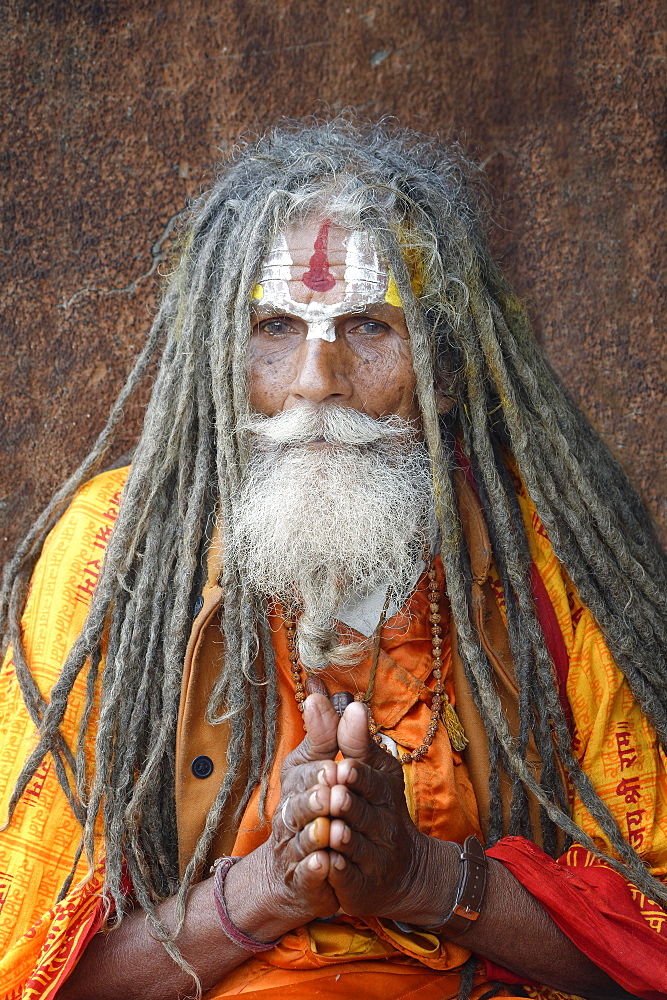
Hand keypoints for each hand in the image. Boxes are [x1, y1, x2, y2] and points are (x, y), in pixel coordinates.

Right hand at [225, 693, 344, 938]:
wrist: (298, 869)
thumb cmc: (316, 807)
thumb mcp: (322, 766)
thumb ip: (328, 732)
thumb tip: (320, 686)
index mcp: (298, 781)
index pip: (305, 769)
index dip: (320, 768)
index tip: (335, 766)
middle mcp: (291, 811)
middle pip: (300, 802)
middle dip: (316, 797)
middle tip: (334, 792)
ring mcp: (293, 846)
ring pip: (302, 835)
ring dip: (316, 830)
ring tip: (331, 828)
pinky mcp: (301, 877)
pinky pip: (305, 872)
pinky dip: (315, 868)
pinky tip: (325, 863)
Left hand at [326, 701, 455, 924]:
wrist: (401, 872)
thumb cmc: (377, 809)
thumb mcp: (371, 771)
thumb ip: (352, 740)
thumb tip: (341, 700)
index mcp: (383, 791)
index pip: (372, 781)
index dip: (358, 776)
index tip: (343, 767)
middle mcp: (383, 824)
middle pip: (364, 812)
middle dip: (348, 804)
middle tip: (333, 794)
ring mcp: (374, 857)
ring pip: (357, 845)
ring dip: (344, 837)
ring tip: (331, 828)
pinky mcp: (361, 886)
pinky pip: (350, 878)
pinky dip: (339, 872)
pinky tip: (328, 864)